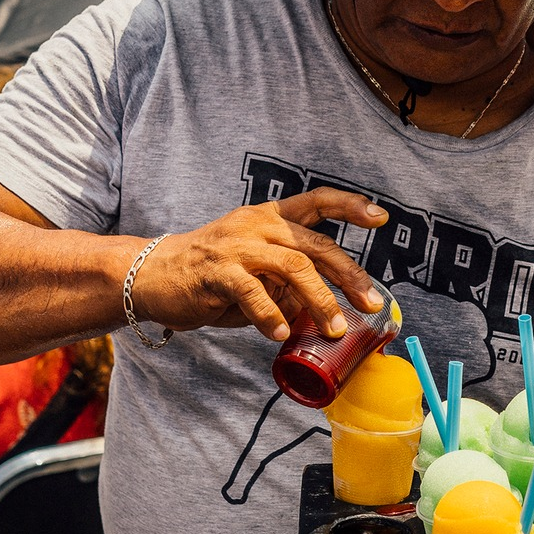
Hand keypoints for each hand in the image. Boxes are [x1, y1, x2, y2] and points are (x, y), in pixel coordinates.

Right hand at [129, 188, 387, 342]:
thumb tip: (321, 311)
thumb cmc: (209, 276)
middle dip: (349, 274)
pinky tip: (281, 332)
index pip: (316, 201)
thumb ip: (286, 284)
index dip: (350, 206)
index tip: (381, 217)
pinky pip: (253, 292)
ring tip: (335, 327)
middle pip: (315, 245)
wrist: (151, 275)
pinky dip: (271, 314)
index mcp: (269, 218)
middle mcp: (257, 224)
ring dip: (320, 300)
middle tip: (371, 302)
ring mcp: (238, 245)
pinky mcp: (218, 270)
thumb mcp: (254, 272)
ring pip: (293, 267)